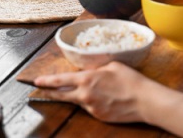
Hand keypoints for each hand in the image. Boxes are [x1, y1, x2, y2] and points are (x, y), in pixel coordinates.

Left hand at [33, 61, 157, 122]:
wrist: (144, 101)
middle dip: (50, 92)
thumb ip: (96, 69)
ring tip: (94, 89)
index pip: (60, 80)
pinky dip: (92, 102)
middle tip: (40, 91)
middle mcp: (85, 95)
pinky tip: (104, 98)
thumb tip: (91, 71)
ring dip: (79, 95)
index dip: (47, 81)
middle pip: (62, 95)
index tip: (37, 81)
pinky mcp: (99, 116)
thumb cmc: (130, 80)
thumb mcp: (112, 66)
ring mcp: (91, 108)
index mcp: (87, 79)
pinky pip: (90, 108)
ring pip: (79, 101)